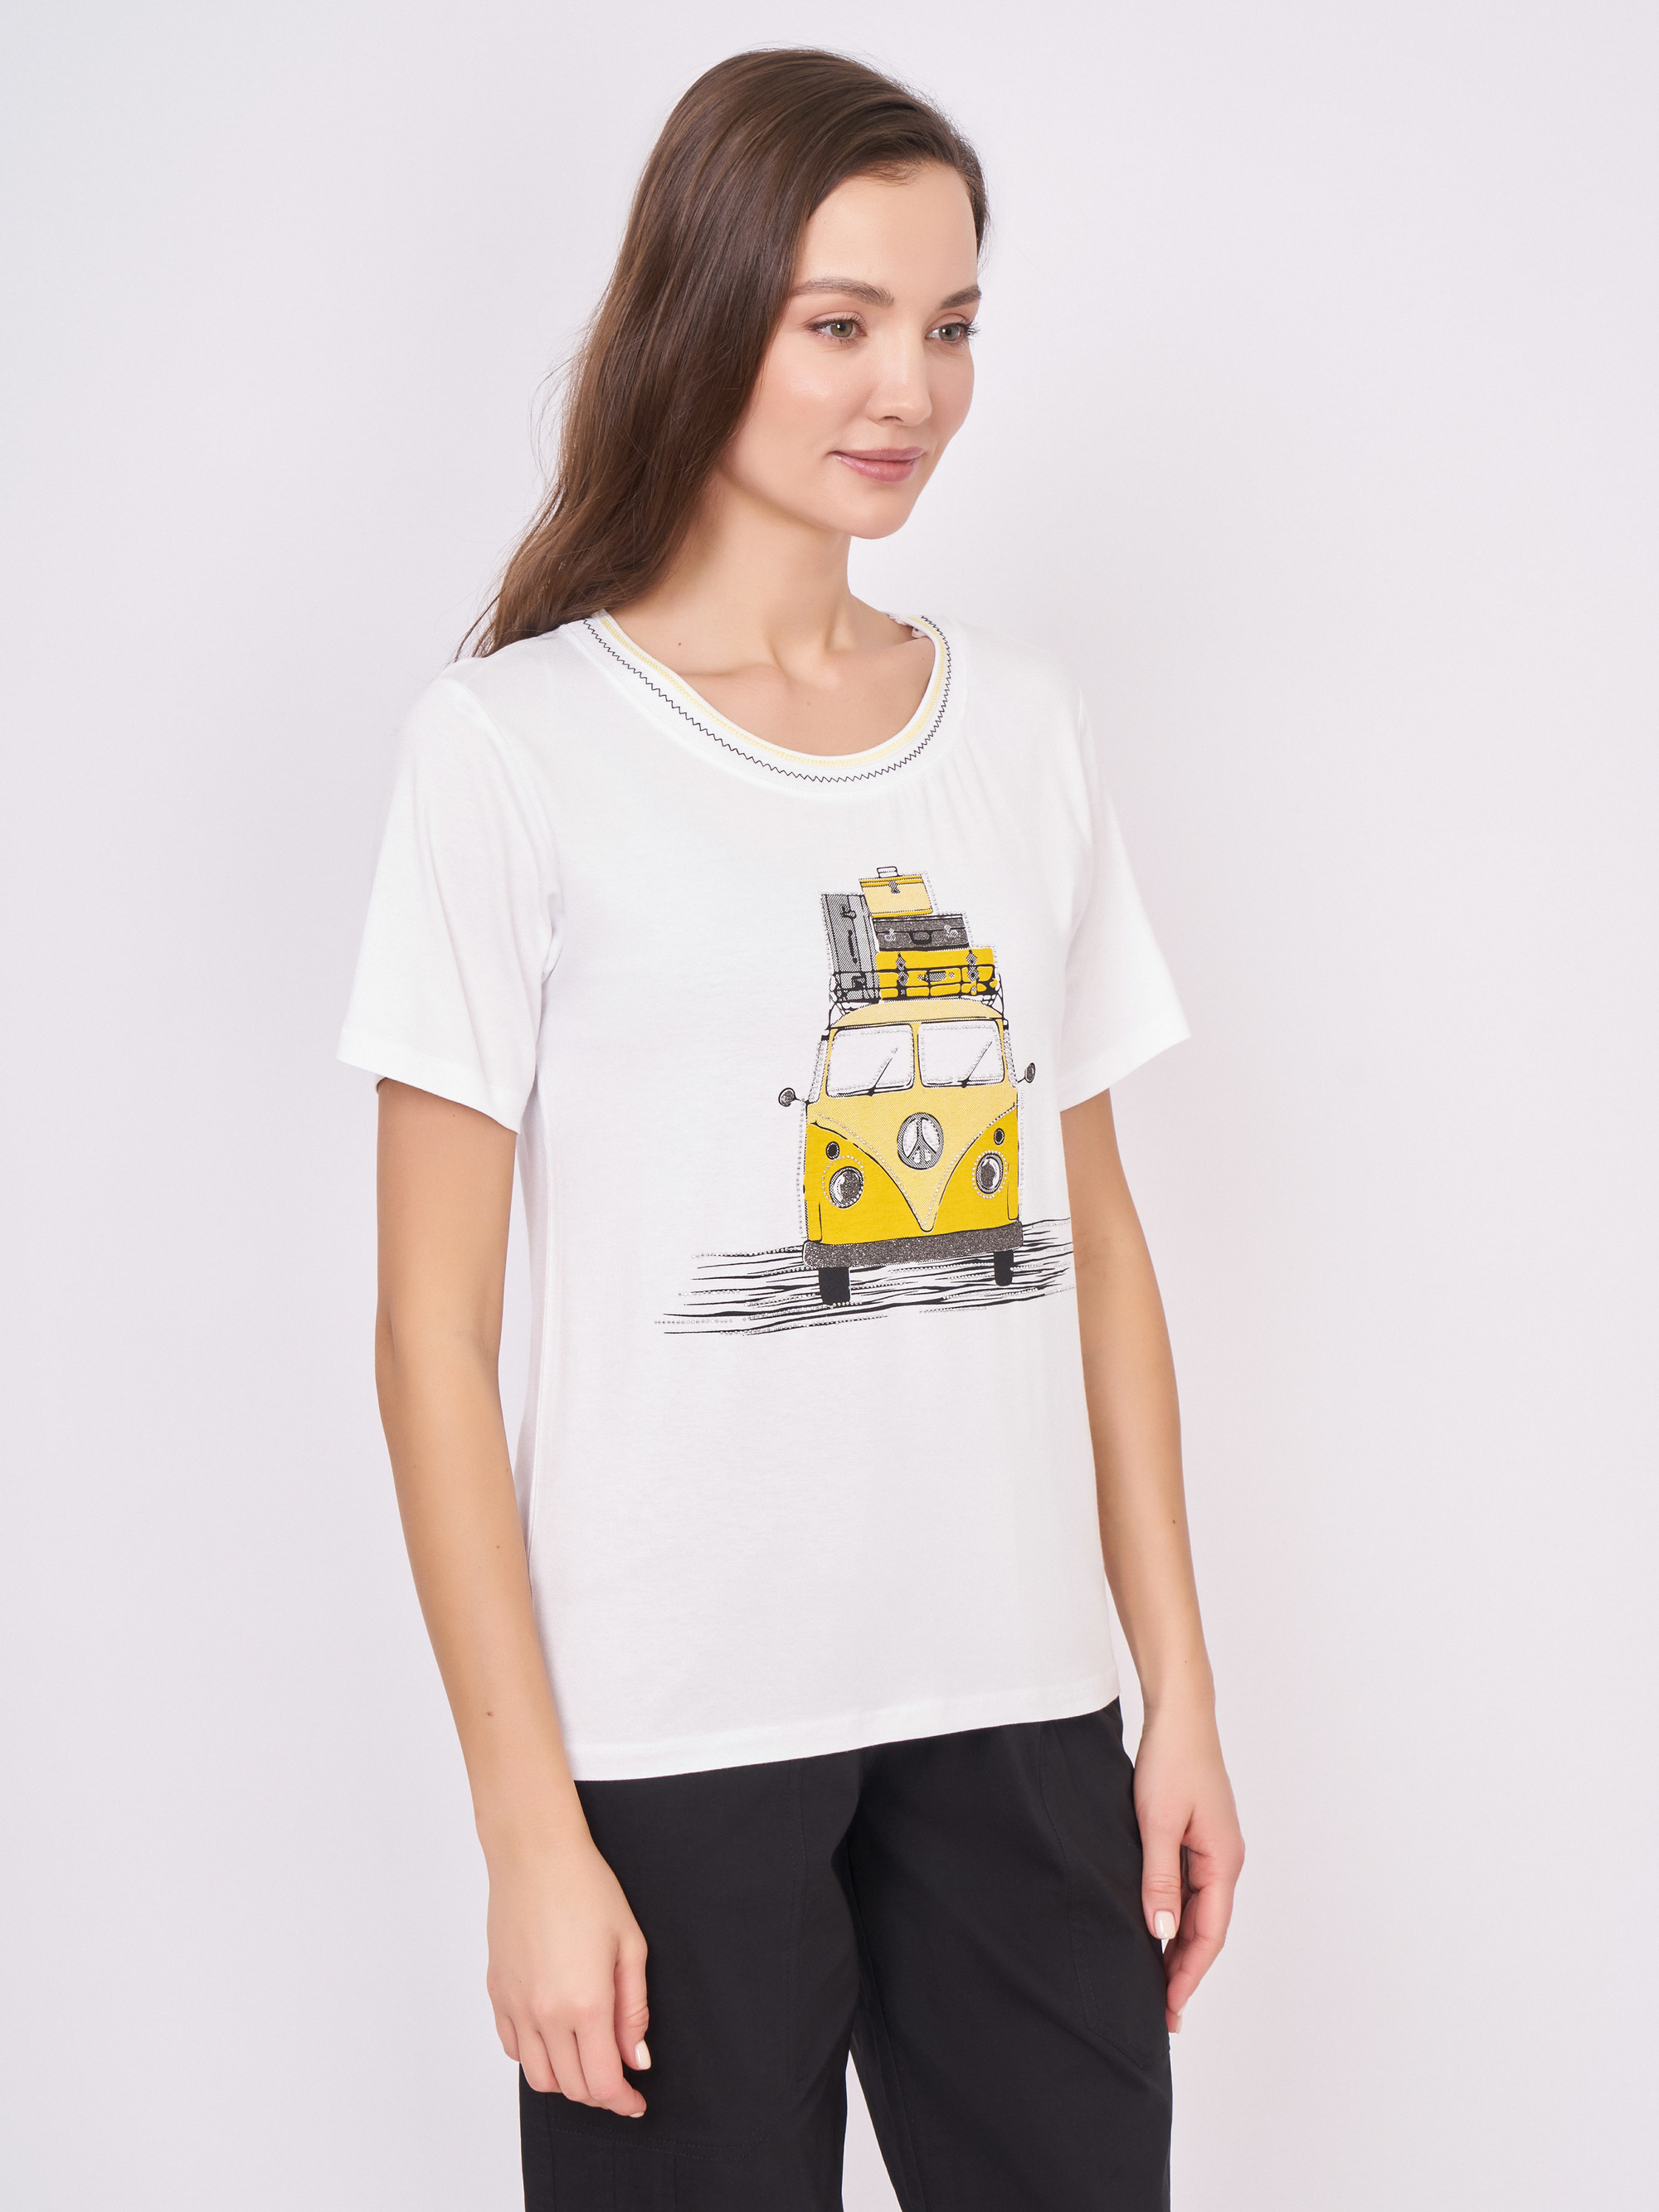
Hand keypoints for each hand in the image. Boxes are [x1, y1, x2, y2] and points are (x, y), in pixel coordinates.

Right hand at [485, 1823, 650, 2115]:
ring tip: (588, 2061)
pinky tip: (556, 2038)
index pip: (603, 2082)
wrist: (536, 1856)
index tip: (636, 2102)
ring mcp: (516, 2007)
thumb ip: (634, 2010)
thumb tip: (637, 2058)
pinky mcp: (497, 1994)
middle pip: (572, 2087)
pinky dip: (536, 2057)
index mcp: (586, 2004)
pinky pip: (513, 2048)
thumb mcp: (630, 1945)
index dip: (623, 2101)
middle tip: (620, 2082)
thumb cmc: (587, 1889)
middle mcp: (545, 2014)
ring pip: (539, 2077)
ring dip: (567, 2081)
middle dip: (600, 2094)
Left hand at [1133, 1700, 1243, 2031]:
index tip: (1169, 2009)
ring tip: (1156, 1982)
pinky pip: (1191, 1888)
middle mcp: (1225, 1859)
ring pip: (1199, 1911)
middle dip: (1186, 1971)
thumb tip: (1162, 1934)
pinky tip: (1157, 1928)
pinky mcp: (1199, 1835)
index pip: (1211, 1934)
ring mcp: (1214, 1848)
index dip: (1189, 1975)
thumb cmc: (1171, 1760)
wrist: (1179, 1713)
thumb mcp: (1157, 1822)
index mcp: (1223, 1860)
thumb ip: (1160, 1879)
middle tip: (1161, 2012)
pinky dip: (1176, 1915)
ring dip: (1181, 1945)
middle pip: (1208, 1929)